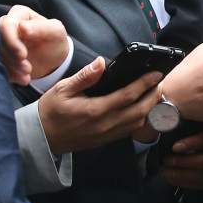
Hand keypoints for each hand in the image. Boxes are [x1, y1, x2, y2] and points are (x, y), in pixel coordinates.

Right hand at [0, 5, 68, 83]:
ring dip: (14, 67)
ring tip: (28, 74)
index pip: (7, 25)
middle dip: (13, 57)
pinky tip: (24, 79)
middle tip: (27, 68)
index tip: (23, 55)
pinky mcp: (4, 57)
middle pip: (2, 41)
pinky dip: (12, 75)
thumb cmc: (56, 40)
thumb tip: (22, 26)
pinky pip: (2, 66)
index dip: (12, 41)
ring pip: (1, 55)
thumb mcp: (56, 32)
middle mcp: (8, 27)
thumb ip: (42, 27)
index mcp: (19, 15)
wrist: (55, 59)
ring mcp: (4, 43)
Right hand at [39, 57, 162, 154]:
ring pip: (138, 123)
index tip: (156, 73)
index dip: (145, 83)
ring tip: (155, 93)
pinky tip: (142, 108)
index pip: (128, 95)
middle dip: (154, 95)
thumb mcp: (63, 89)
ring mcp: (107, 134)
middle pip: (140, 111)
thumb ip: (85, 76)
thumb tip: (101, 62)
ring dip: (150, 108)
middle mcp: (105, 124)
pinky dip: (140, 119)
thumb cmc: (51, 111)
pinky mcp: (106, 140)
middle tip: (161, 81)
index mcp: (95, 110)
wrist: (42, 137)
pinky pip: (129, 130)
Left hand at [161, 128, 202, 190]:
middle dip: (182, 162)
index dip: (193, 143)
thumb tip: (174, 130)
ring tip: (164, 172)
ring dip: (180, 175)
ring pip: (201, 175)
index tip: (175, 147)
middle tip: (166, 160)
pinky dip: (186, 183)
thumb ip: (197, 129)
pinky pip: (202, 186)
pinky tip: (172, 181)